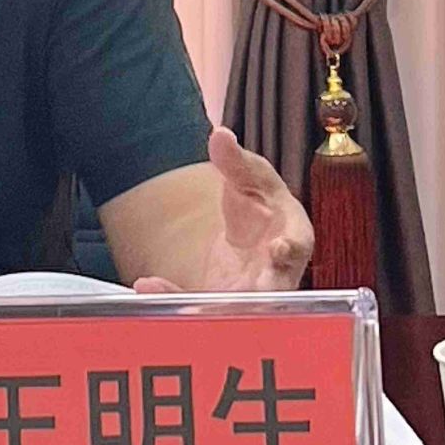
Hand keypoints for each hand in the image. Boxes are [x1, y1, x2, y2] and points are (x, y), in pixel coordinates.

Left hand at [133, 127, 313, 293]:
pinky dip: (174, 298)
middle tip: (230, 299)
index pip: (297, 247)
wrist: (252, 233)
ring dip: (198, 305)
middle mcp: (276, 275)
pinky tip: (148, 286)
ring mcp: (249, 294)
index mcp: (293, 238)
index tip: (279, 247)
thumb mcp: (252, 177)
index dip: (289, 250)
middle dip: (253, 299)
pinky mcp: (222, 302)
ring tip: (162, 291)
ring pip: (229, 309)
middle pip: (269, 293)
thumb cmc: (264, 204)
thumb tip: (219, 135)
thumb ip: (236, 161)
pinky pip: (198, 307)